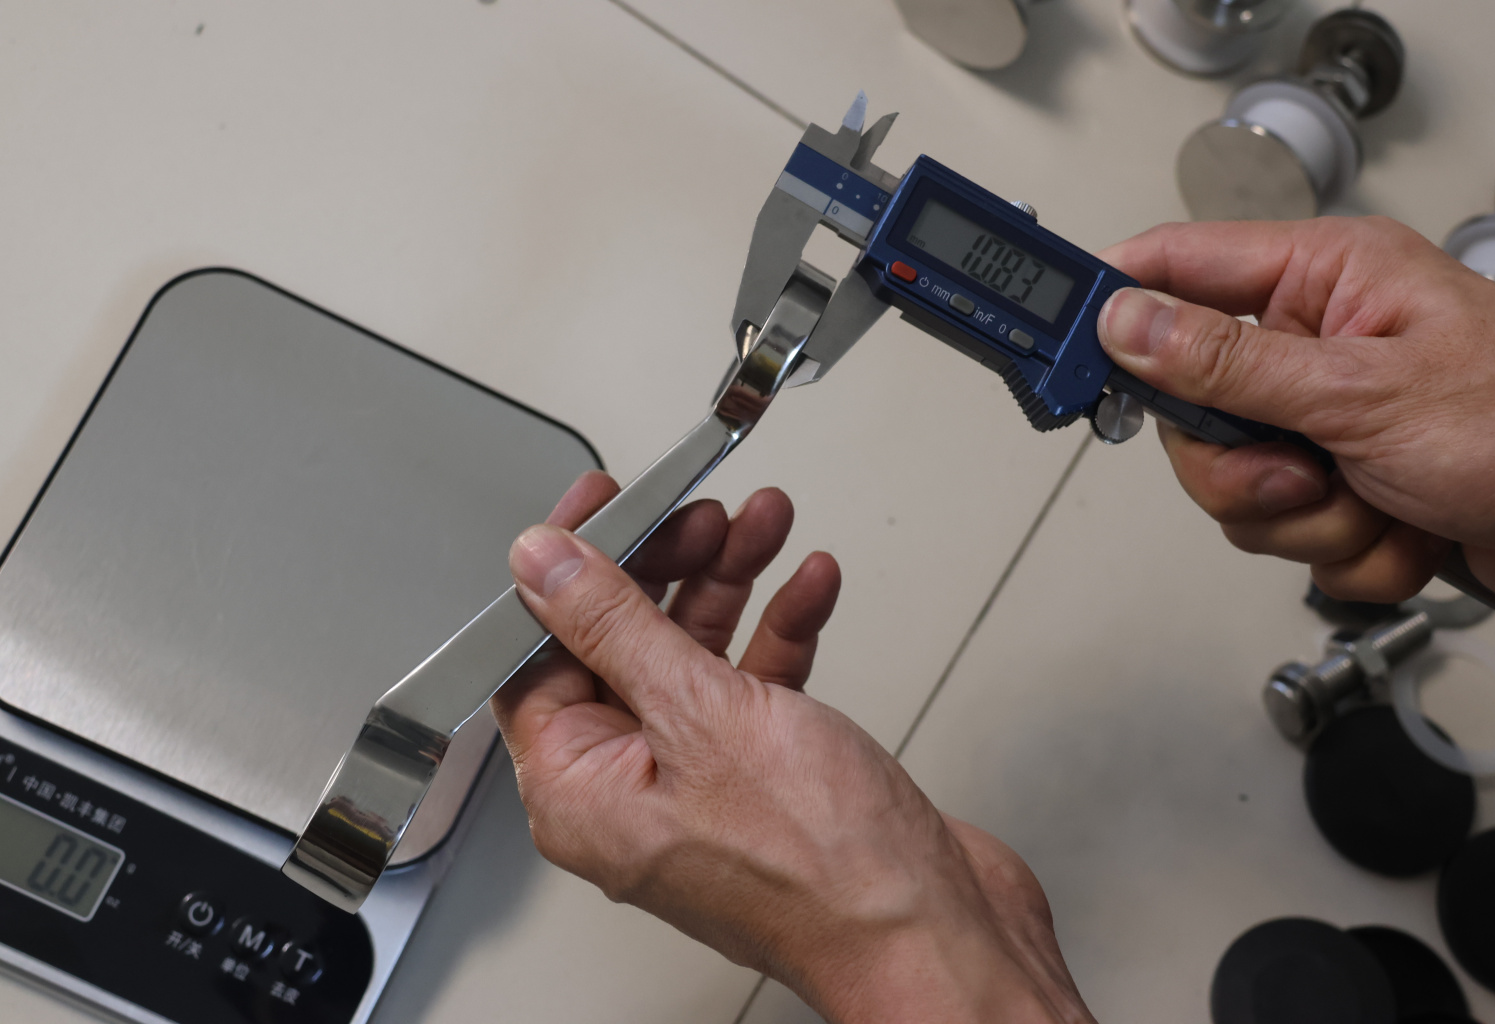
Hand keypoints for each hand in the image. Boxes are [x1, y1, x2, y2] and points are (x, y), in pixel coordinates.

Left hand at [490, 471, 1093, 1023]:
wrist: (934, 933)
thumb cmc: (823, 869)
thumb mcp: (701, 712)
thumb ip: (614, 626)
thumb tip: (542, 565)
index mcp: (580, 791)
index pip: (535, 654)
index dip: (566, 571)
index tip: (605, 504)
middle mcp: (631, 791)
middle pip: (620, 644)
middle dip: (667, 565)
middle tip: (703, 515)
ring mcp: (702, 784)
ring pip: (694, 656)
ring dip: (730, 582)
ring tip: (764, 525)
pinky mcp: (766, 779)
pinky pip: (754, 685)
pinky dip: (781, 630)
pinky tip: (810, 587)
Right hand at [1097, 216, 1494, 611]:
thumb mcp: (1362, 391)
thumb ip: (1228, 362)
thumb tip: (1128, 322)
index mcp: (1324, 282)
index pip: (1177, 267)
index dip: (1112, 302)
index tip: (1058, 344)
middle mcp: (1318, 347)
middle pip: (1192, 410)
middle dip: (1244, 470)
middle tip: (1298, 472)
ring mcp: (1328, 422)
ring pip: (1236, 487)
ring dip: (1308, 520)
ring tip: (1378, 502)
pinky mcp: (1344, 487)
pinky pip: (1288, 534)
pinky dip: (1347, 551)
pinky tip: (1405, 528)